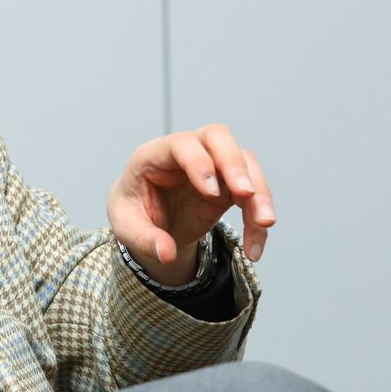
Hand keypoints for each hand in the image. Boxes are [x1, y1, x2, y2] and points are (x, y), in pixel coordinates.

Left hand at [106, 123, 274, 284]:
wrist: (147, 219)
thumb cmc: (134, 212)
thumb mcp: (126, 227)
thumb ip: (145, 239)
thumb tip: (167, 254)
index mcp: (154, 155)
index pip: (181, 143)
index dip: (199, 163)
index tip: (211, 193)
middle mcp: (187, 152)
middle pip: (218, 137)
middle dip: (235, 164)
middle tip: (246, 194)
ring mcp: (212, 165)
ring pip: (244, 162)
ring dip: (259, 192)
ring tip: (264, 224)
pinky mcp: (229, 185)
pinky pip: (253, 193)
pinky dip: (257, 217)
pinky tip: (253, 248)